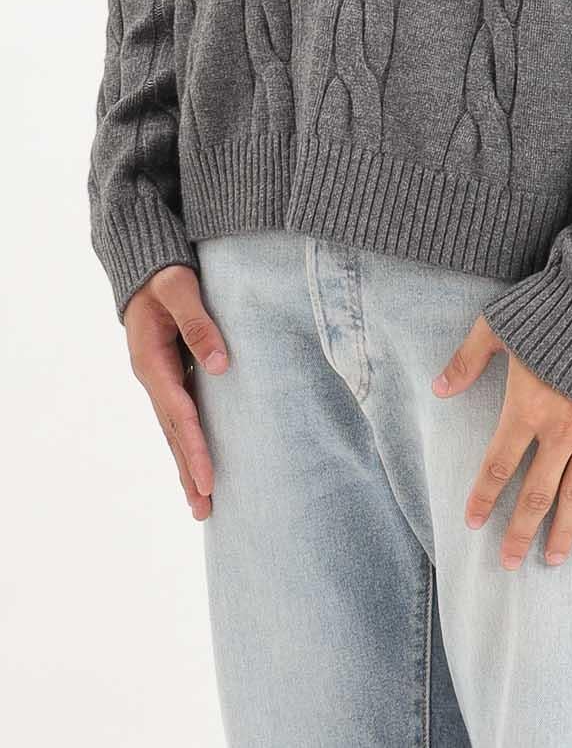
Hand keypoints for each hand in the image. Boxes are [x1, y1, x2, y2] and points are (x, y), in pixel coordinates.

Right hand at [122, 263, 230, 520]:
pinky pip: (181, 416)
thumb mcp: (179, 289)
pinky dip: (189, 442)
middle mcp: (152, 377)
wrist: (146, 269)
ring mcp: (159, 379)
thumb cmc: (165, 276)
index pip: (177, 412)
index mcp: (151, 361)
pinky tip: (199, 463)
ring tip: (202, 503)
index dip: (194, 445)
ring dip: (187, 465)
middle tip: (204, 509)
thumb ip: (198, 323)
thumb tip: (220, 365)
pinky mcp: (171, 375)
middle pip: (172, 432)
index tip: (208, 476)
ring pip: (175, 430)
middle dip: (188, 471)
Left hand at [434, 312, 571, 570]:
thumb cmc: (552, 307)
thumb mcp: (498, 325)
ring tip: (555, 559)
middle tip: (509, 562)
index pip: (499, 466)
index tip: (472, 523)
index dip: (483, 496)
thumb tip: (439, 388)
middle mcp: (560, 429)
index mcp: (527, 409)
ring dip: (565, 528)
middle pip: (536, 492)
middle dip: (520, 531)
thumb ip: (468, 359)